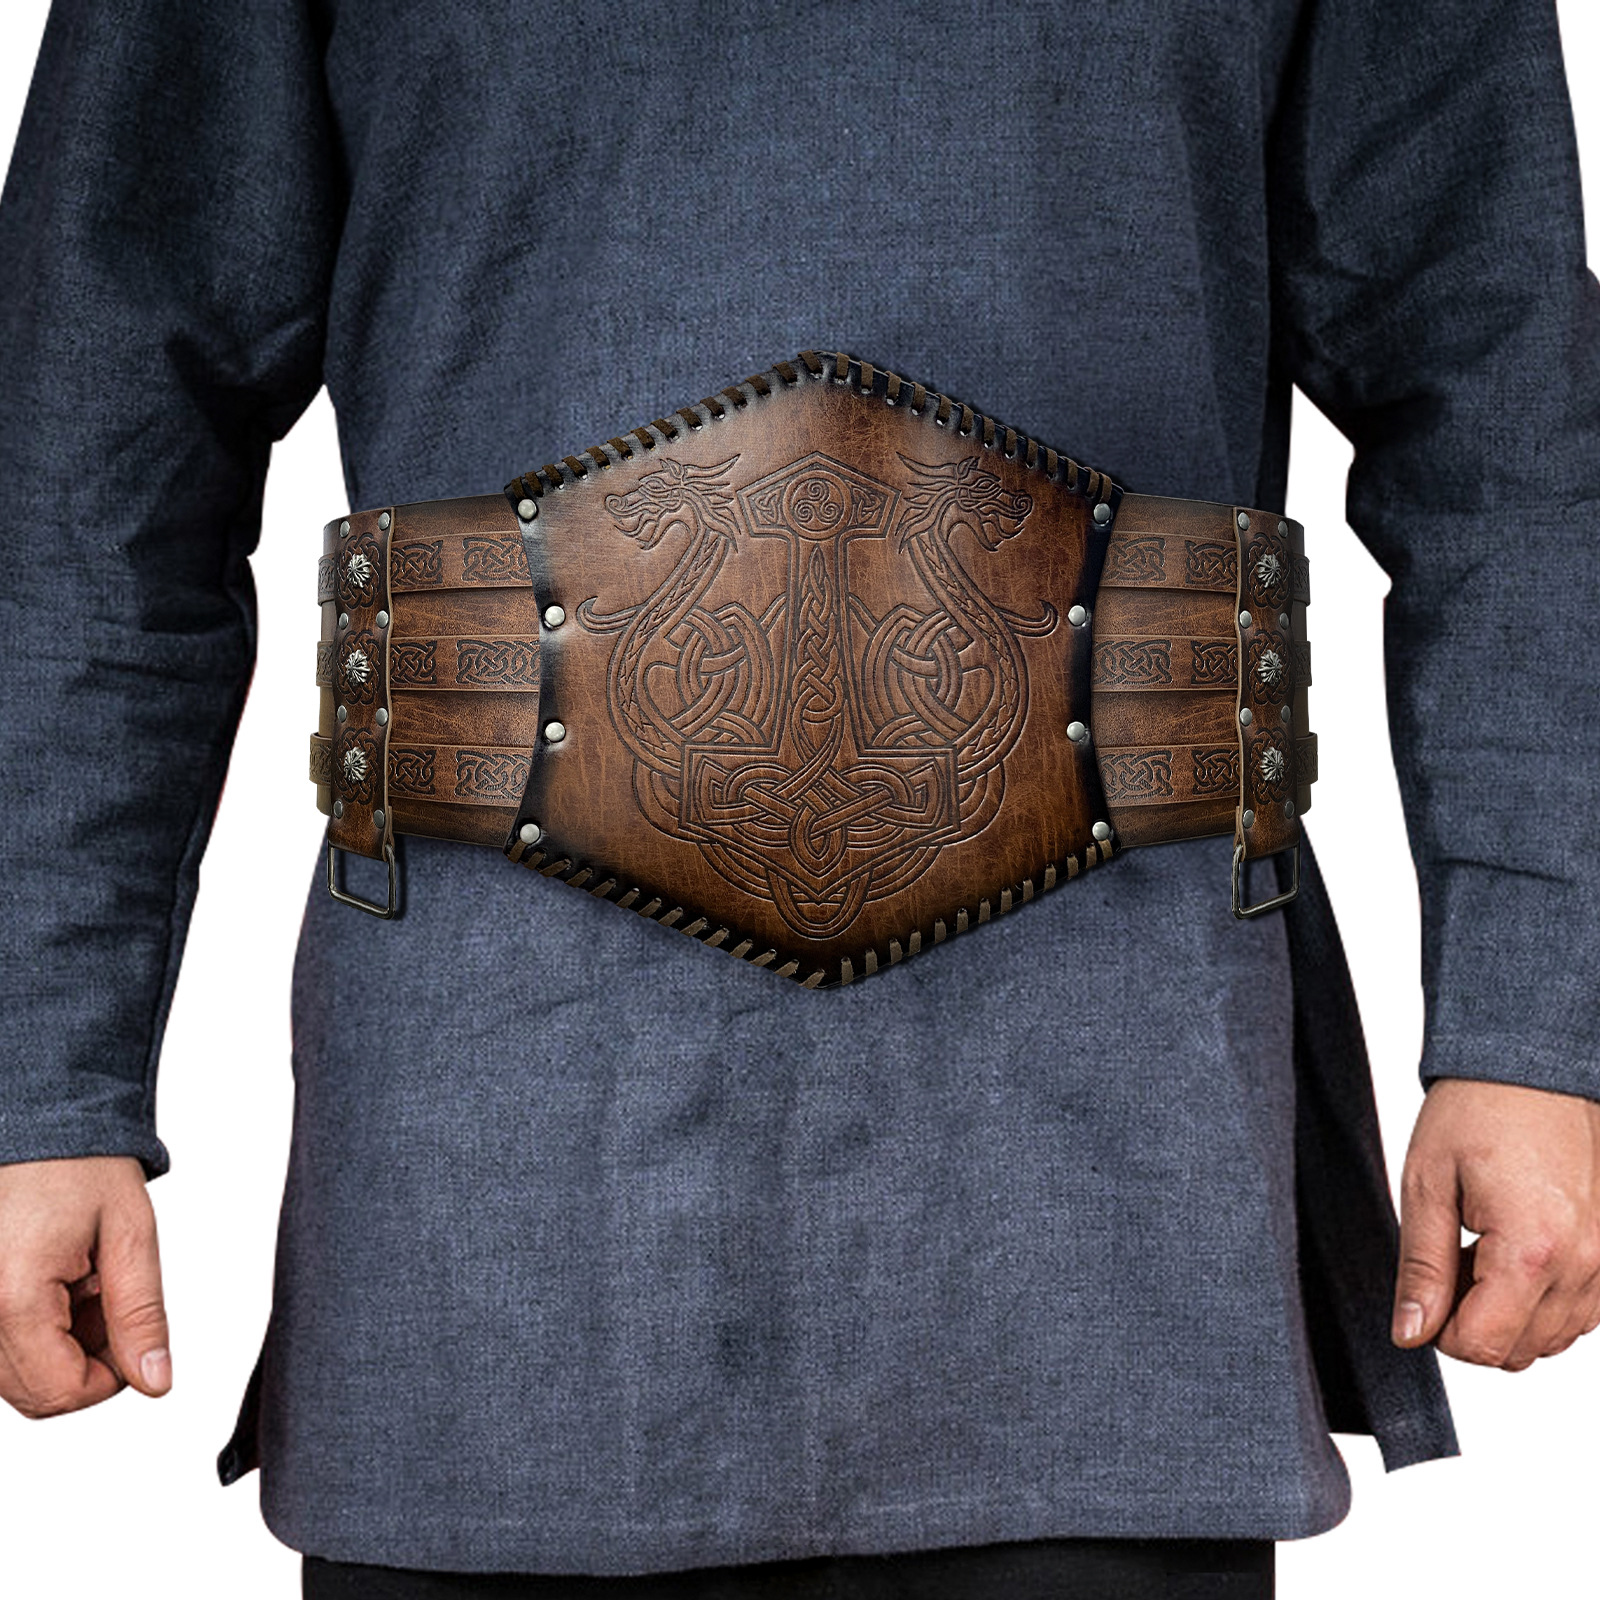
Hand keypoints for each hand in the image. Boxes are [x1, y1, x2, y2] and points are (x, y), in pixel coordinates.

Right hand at [0, 1155, 170, 1417]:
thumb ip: (141, 1314)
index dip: (112, 1378)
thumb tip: (155, 1380)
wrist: (39, 1124)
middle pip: (35, 1394)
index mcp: (13, 1298)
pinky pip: (2, 1346)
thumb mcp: (131, 1235)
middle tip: (110, 1298)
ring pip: (17, 1375)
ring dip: (62, 1346)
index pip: (61, 1393)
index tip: (133, 1335)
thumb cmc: (81, 1166)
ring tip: (85, 1283)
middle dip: (87, 1362)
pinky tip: (61, 1284)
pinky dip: (38, 1330)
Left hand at [1392, 1078, 1599, 1368]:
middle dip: (1471, 1322)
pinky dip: (1540, 1300)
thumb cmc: (1476, 1112)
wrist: (1531, 1069)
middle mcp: (1585, 1265)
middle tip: (1447, 1260)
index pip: (1484, 1346)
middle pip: (1518, 1351)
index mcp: (1532, 1250)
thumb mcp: (1426, 1185)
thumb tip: (1410, 1333)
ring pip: (1551, 1339)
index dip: (1440, 1332)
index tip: (1424, 1291)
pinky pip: (1578, 1313)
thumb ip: (1421, 1268)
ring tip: (1477, 1248)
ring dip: (1506, 1313)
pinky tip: (1509, 1250)